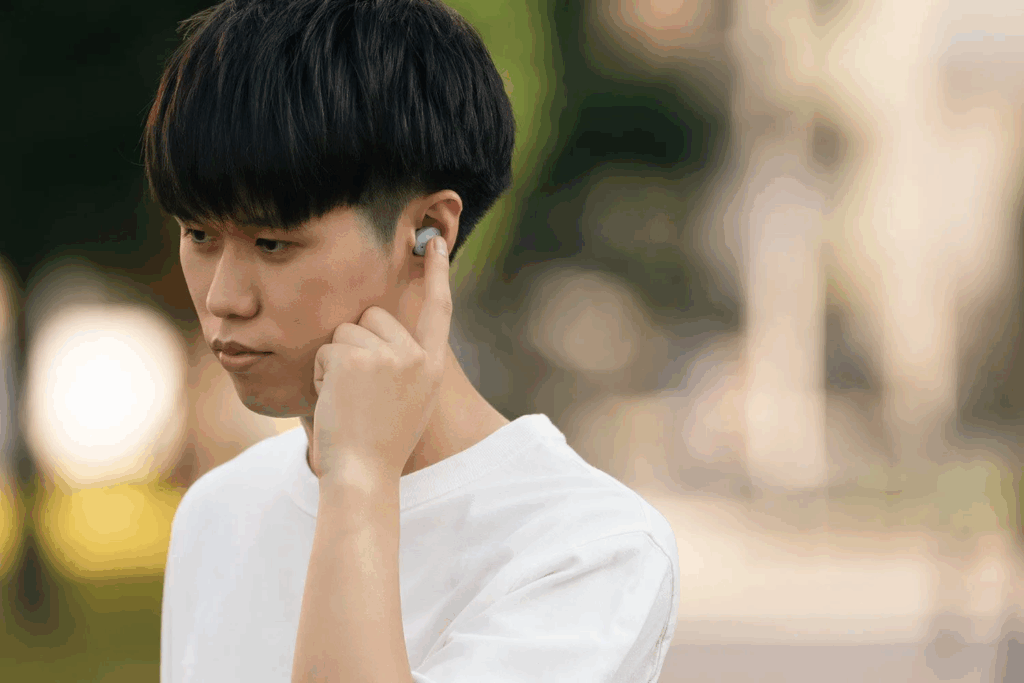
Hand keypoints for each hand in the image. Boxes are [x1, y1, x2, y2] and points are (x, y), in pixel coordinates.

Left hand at [309, 236, 451, 485]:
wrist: (363, 473)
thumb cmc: (379, 443)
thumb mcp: (410, 400)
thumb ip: (407, 362)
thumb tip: (381, 325)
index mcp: (433, 367)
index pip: (440, 309)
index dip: (437, 272)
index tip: (435, 241)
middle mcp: (418, 357)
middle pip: (374, 315)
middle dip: (356, 341)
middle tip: (357, 388)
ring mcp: (390, 356)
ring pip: (347, 330)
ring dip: (337, 359)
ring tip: (347, 398)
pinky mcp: (358, 359)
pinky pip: (328, 348)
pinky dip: (323, 372)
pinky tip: (336, 399)